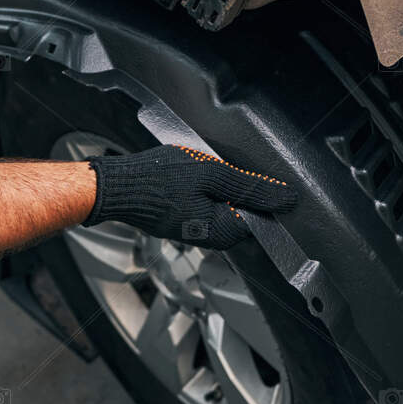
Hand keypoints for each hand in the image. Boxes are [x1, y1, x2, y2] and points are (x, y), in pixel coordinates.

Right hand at [82, 144, 296, 249]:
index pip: (260, 216)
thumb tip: (287, 199)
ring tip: (199, 168)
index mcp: (223, 231)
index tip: (246, 173)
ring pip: (220, 205)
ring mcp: (193, 230)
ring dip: (217, 186)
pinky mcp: (179, 221)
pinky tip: (187, 174)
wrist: (115, 186)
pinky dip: (200, 189)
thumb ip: (250, 187)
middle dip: (236, 188)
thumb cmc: (159, 179)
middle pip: (241, 211)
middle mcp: (210, 238)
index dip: (260, 192)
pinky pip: (201, 204)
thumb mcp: (212, 174)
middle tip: (217, 166)